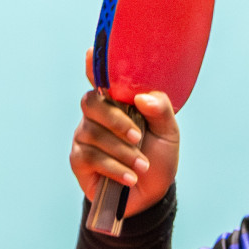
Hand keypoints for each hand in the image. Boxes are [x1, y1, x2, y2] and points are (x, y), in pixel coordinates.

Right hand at [69, 49, 180, 217]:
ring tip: (142, 166)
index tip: (90, 55)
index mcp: (119, 102)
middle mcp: (98, 114)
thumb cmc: (158, 156)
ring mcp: (85, 136)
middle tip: (138, 137)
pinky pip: (90, 156)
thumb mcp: (169, 133)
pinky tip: (130, 178)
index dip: (94, 66)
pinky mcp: (79, 159)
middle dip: (116, 120)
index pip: (102, 78)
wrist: (151, 194)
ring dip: (123, 152)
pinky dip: (114, 167)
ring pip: (94, 133)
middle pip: (92, 103)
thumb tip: (142, 97)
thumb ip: (161, 110)